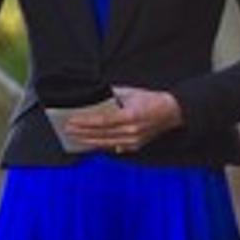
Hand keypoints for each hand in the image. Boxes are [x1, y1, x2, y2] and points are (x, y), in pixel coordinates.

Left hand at [63, 87, 182, 153]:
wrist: (172, 112)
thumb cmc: (151, 100)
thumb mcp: (131, 92)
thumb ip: (112, 95)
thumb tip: (95, 96)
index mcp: (131, 116)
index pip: (102, 121)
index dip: (85, 122)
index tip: (72, 121)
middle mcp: (131, 131)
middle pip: (101, 134)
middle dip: (82, 132)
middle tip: (67, 130)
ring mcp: (133, 141)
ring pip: (105, 143)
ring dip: (88, 140)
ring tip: (75, 137)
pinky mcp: (135, 146)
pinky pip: (113, 146)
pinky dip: (100, 144)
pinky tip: (89, 143)